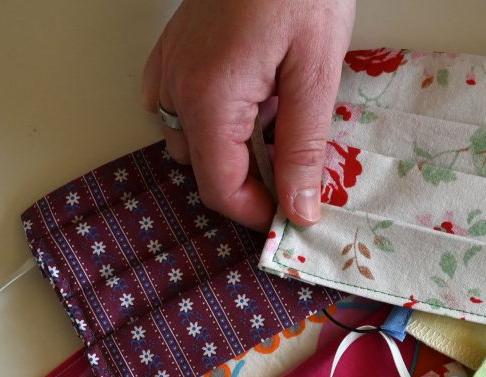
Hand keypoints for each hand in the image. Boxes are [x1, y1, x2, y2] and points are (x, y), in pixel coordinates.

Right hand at [142, 0, 355, 228]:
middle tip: (298, 170)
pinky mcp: (175, 50)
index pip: (221, 189)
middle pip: (202, 168)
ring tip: (280, 122)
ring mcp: (170, 66)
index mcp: (210, 100)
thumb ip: (302, 148)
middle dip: (249, 181)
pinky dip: (215, 119)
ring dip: (232, 148)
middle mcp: (177, 87)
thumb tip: (298, 208)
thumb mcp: (315, 73)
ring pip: (191, 139)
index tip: (294, 218)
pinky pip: (180, 106)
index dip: (257, 214)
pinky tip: (254, 101)